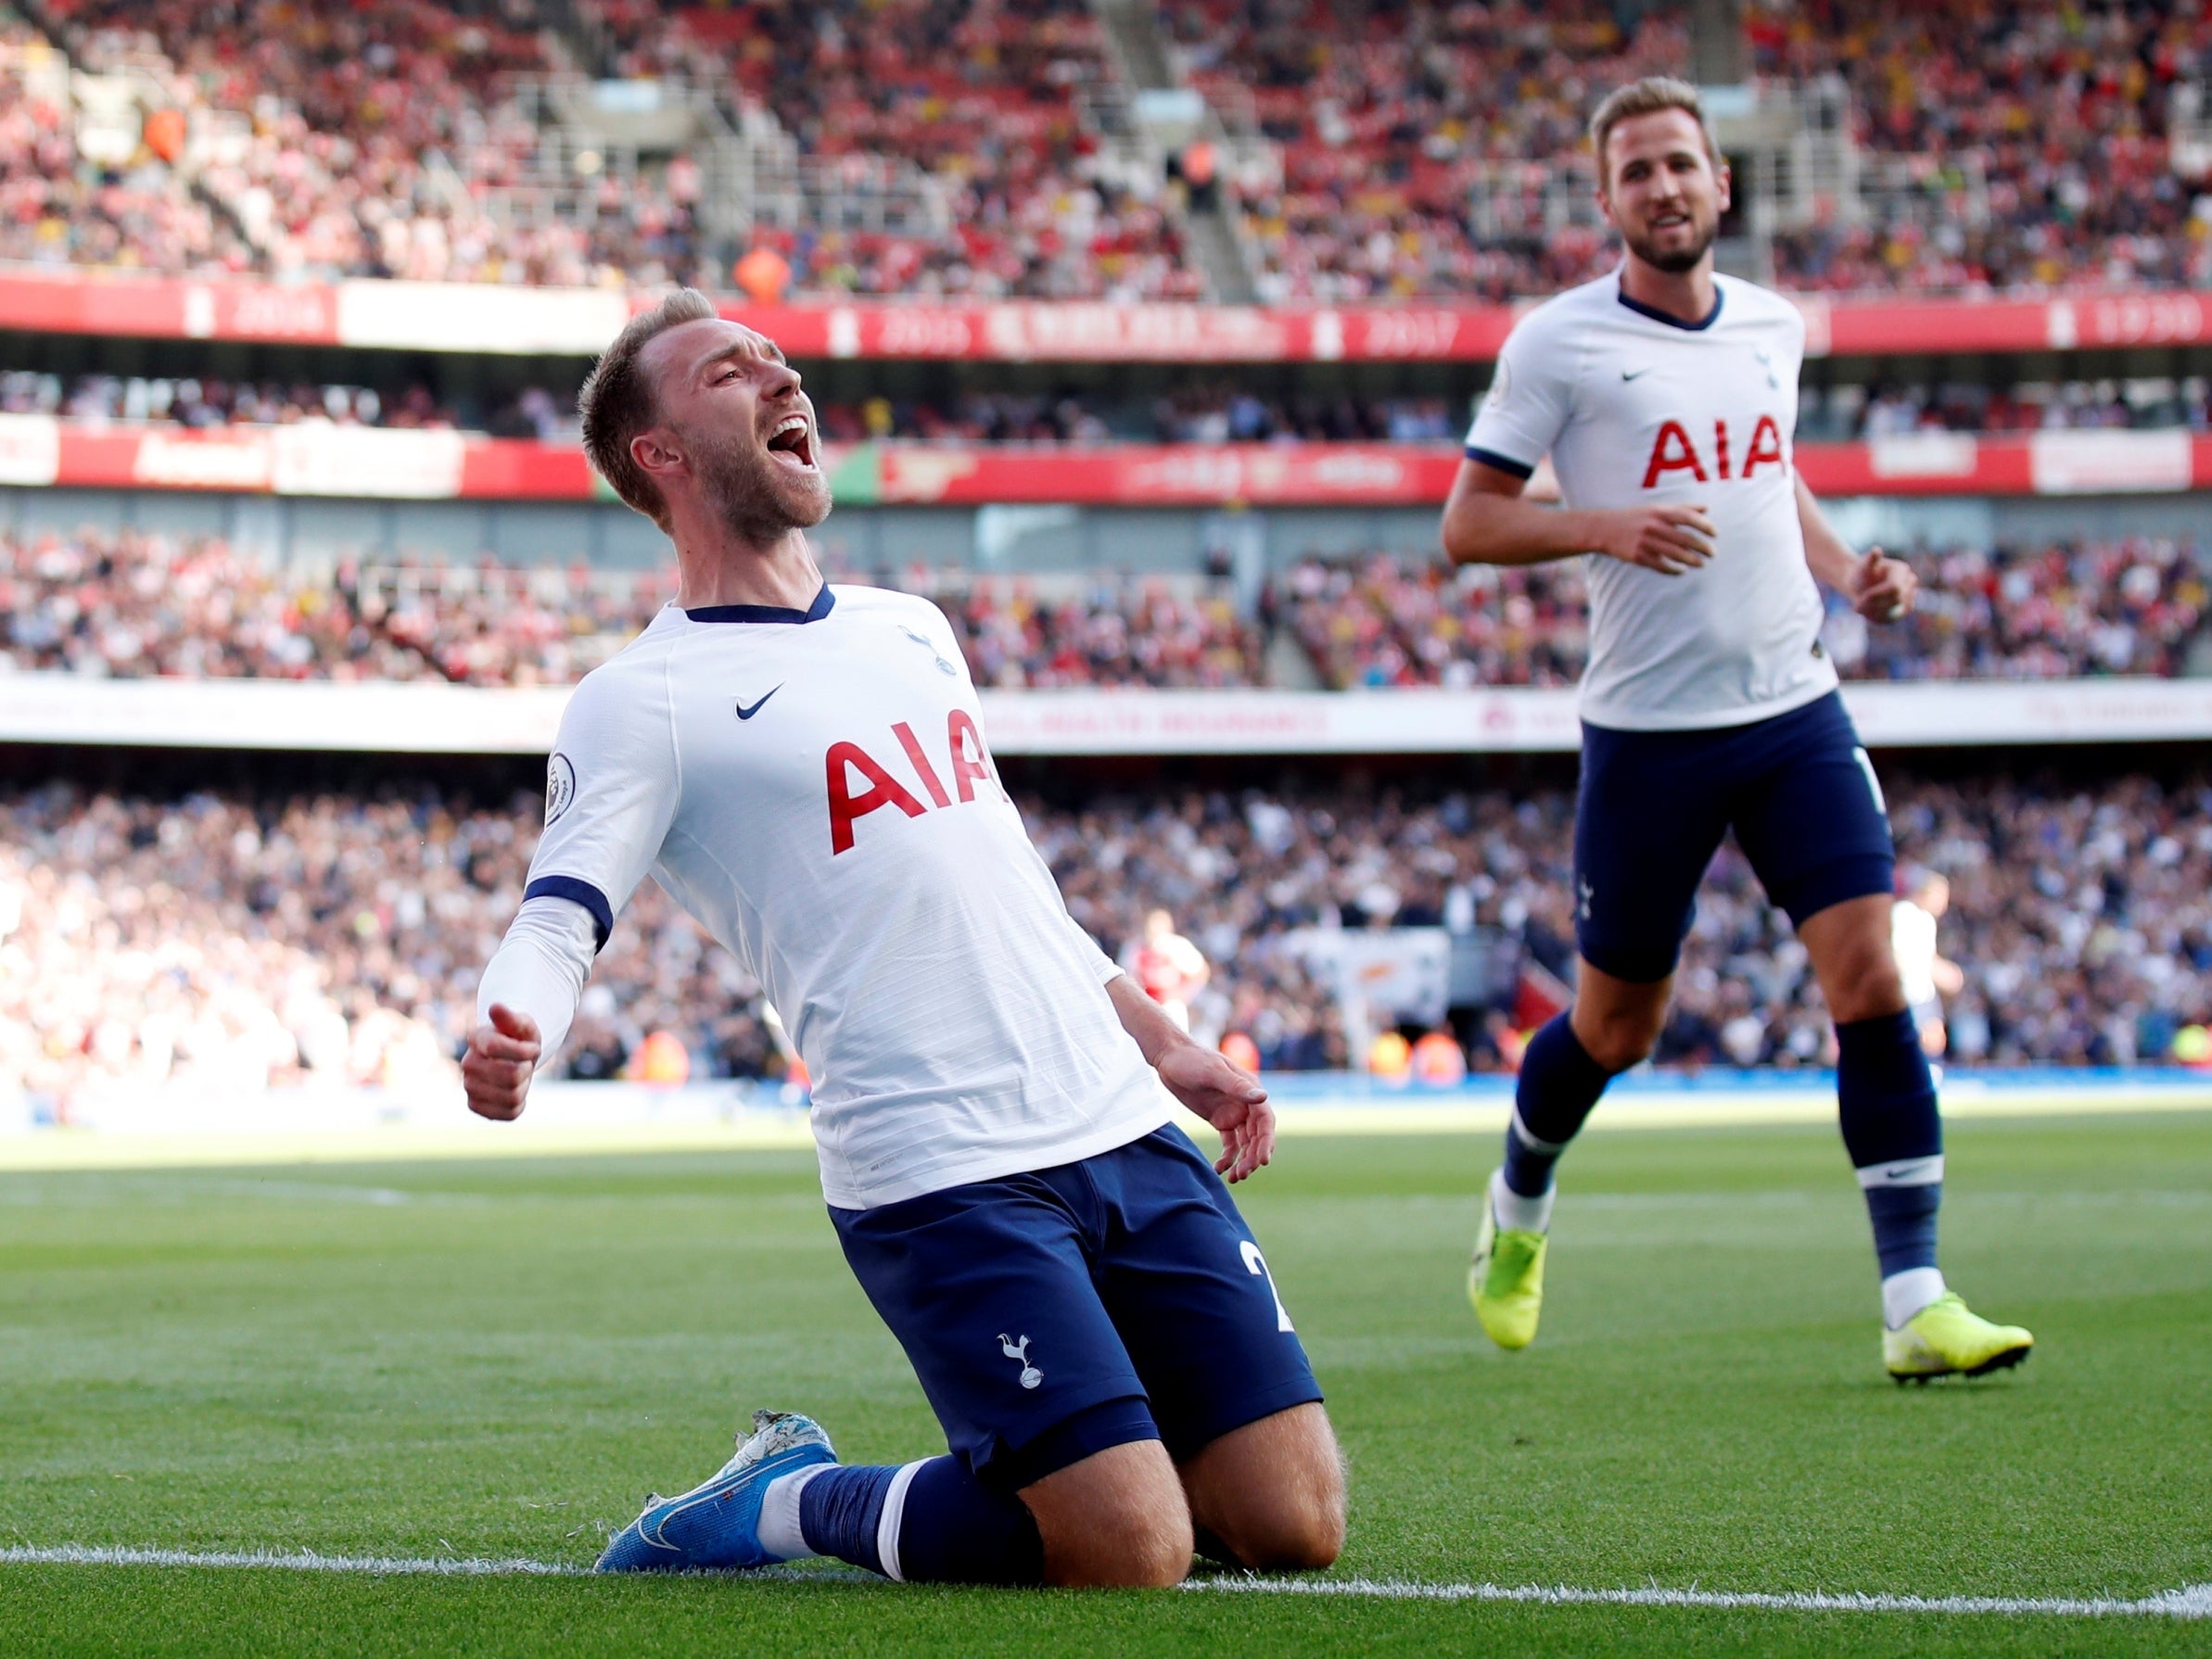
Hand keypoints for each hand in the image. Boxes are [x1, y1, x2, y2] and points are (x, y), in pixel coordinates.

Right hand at [463, 1003, 540, 1120]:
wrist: (513, 1058)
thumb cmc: (520, 1038)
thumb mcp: (523, 1025)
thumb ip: (511, 1018)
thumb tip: (495, 1007)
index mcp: (476, 1038)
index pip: (496, 1047)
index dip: (525, 1050)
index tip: (533, 1047)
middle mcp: (467, 1064)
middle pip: (511, 1075)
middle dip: (528, 1069)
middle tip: (526, 1064)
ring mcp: (469, 1087)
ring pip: (513, 1096)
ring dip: (525, 1086)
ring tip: (520, 1077)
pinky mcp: (476, 1106)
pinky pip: (509, 1113)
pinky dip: (520, 1103)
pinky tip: (514, 1092)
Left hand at [1156, 1043, 1274, 1182]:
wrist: (1169, 1057)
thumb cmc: (1192, 1060)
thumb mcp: (1213, 1073)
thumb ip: (1237, 1087)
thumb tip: (1264, 1097)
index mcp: (1250, 1089)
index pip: (1265, 1121)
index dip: (1266, 1141)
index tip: (1262, 1161)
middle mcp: (1245, 1103)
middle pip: (1257, 1136)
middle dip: (1253, 1156)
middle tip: (1243, 1173)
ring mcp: (1233, 1112)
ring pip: (1245, 1143)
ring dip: (1243, 1160)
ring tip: (1234, 1178)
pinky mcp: (1220, 1120)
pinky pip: (1230, 1144)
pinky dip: (1227, 1158)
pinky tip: (1219, 1169)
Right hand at [1597, 504, 1715, 574]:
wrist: (1604, 529)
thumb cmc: (1636, 517)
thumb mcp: (1657, 509)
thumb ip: (1682, 508)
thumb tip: (1706, 508)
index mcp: (1660, 512)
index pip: (1688, 517)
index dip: (1704, 525)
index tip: (1715, 534)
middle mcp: (1653, 526)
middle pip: (1684, 538)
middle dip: (1702, 547)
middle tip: (1712, 553)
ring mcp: (1645, 542)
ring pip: (1675, 554)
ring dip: (1691, 560)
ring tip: (1701, 564)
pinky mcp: (1638, 556)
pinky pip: (1661, 565)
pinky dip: (1674, 570)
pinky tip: (1681, 570)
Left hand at [1851, 547, 1915, 622]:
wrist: (1861, 583)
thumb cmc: (1862, 572)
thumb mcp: (1863, 565)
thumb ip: (1870, 560)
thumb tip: (1876, 551)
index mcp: (1902, 571)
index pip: (1893, 588)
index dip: (1876, 596)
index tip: (1859, 599)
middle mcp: (1910, 584)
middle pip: (1896, 601)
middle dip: (1874, 605)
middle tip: (1856, 607)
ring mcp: (1909, 597)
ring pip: (1896, 613)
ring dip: (1875, 614)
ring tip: (1860, 610)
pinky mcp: (1903, 610)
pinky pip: (1893, 619)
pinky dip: (1878, 619)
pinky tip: (1866, 615)